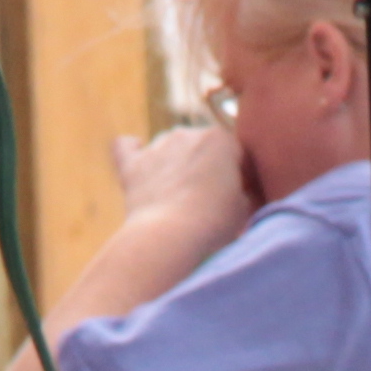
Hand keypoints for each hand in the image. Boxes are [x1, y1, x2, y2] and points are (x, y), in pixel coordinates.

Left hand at [103, 124, 255, 254]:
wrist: (169, 237)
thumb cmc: (214, 224)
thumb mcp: (244, 209)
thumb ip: (244, 192)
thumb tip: (241, 194)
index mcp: (221, 139)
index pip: (235, 154)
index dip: (239, 178)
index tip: (238, 201)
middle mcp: (188, 133)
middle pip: (201, 146)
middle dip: (205, 168)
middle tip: (209, 202)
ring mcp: (156, 146)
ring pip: (169, 146)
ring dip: (175, 163)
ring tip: (179, 196)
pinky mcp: (131, 165)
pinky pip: (126, 146)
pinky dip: (132, 151)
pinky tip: (138, 158)